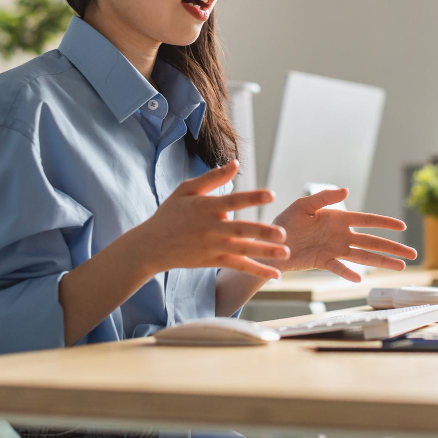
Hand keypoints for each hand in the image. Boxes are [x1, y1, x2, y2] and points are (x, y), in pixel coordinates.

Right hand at [141, 160, 288, 278]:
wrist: (151, 245)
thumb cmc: (171, 213)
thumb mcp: (187, 190)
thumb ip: (212, 178)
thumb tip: (236, 163)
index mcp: (206, 206)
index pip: (233, 201)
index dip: (252, 197)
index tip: (271, 195)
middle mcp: (211, 227)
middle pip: (241, 229)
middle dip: (262, 232)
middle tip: (282, 233)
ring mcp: (213, 246)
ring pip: (242, 250)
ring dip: (265, 253)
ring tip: (285, 253)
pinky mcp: (213, 261)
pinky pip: (238, 266)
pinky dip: (257, 270)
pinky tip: (275, 274)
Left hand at [270, 188, 417, 281]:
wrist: (270, 243)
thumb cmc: (286, 220)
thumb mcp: (303, 205)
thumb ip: (324, 197)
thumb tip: (346, 189)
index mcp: (338, 218)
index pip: (367, 220)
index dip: (385, 223)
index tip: (402, 227)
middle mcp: (340, 235)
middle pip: (372, 241)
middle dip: (393, 247)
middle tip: (412, 254)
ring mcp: (334, 249)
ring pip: (363, 256)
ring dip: (381, 261)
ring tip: (400, 267)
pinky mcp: (323, 262)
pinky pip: (339, 268)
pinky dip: (348, 273)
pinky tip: (359, 279)